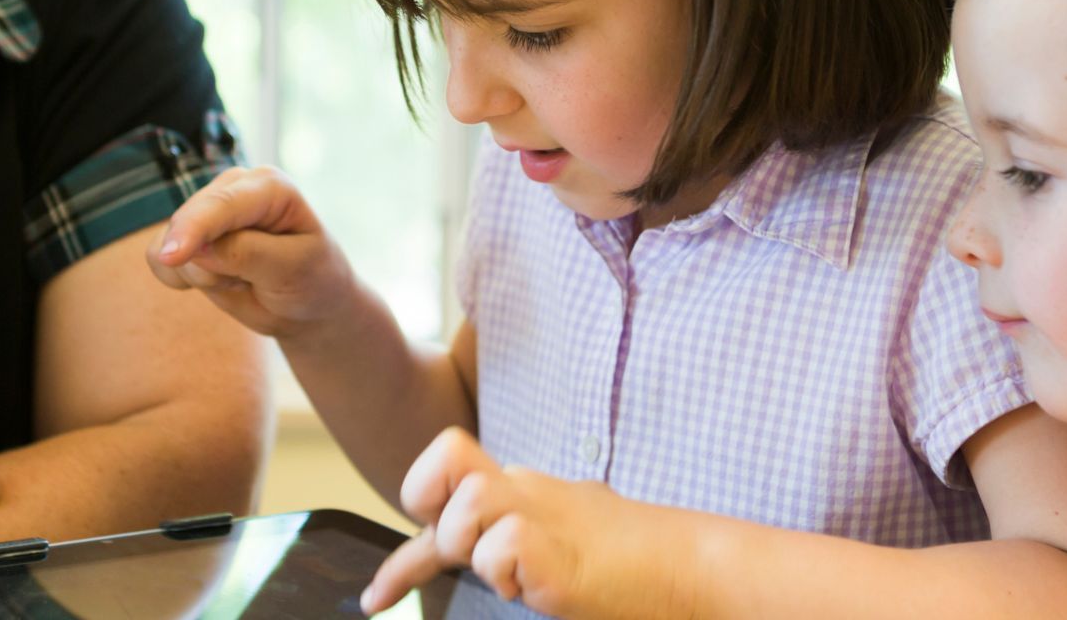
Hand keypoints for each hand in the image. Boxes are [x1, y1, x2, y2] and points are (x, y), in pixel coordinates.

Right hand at [144, 166, 358, 338]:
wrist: (307, 302)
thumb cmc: (311, 280)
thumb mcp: (292, 269)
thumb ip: (247, 255)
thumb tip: (196, 250)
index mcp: (268, 186)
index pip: (222, 205)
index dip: (194, 228)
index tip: (172, 256)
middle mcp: (232, 189)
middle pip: (189, 224)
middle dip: (211, 268)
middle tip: (253, 283)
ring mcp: (206, 211)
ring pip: (169, 245)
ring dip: (201, 276)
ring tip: (243, 279)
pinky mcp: (187, 235)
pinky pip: (158, 259)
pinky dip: (182, 279)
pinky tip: (220, 280)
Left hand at [364, 428, 654, 617]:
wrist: (688, 567)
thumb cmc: (630, 563)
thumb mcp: (557, 541)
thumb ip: (514, 538)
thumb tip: (488, 554)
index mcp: (521, 489)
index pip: (441, 486)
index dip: (403, 547)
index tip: (378, 600)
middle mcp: (524, 490)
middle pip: (442, 467)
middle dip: (438, 522)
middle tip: (475, 558)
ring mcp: (541, 513)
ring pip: (467, 505)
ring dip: (477, 549)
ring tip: (519, 574)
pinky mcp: (557, 549)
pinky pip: (503, 545)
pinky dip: (509, 574)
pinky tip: (539, 586)